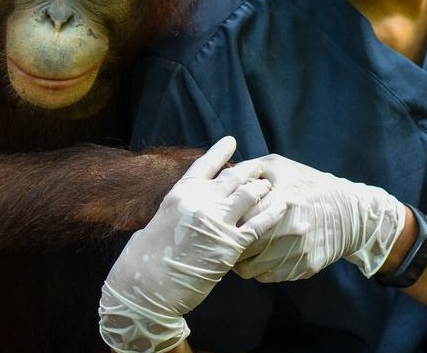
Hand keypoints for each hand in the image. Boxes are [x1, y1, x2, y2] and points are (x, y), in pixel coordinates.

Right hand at [98, 137, 285, 352]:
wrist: (146, 285)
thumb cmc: (145, 257)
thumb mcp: (160, 220)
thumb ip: (178, 209)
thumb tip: (187, 205)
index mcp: (181, 192)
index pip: (205, 164)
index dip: (220, 151)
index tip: (231, 141)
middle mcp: (201, 200)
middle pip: (233, 176)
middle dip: (250, 170)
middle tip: (260, 167)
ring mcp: (217, 220)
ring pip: (250, 194)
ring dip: (262, 188)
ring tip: (270, 186)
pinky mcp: (231, 243)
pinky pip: (259, 224)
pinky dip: (272, 213)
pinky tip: (281, 207)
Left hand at [231, 155, 404, 281]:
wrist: (349, 212)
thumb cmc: (308, 184)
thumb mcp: (279, 166)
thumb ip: (248, 170)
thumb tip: (221, 178)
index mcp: (279, 201)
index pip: (239, 218)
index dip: (226, 221)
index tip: (221, 220)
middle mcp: (287, 230)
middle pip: (242, 246)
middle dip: (229, 244)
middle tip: (224, 239)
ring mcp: (296, 252)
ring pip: (251, 268)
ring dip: (241, 261)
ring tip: (240, 250)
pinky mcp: (303, 268)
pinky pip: (268, 276)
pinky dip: (258, 269)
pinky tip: (259, 256)